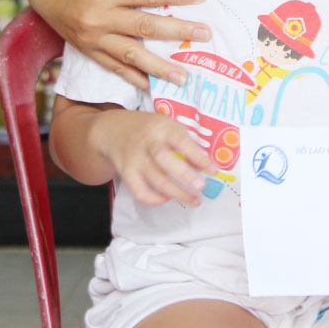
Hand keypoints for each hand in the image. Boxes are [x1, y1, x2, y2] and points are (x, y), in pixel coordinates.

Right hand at [26, 0, 210, 91]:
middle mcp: (98, 17)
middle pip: (145, 27)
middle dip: (178, 31)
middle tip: (205, 34)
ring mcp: (92, 37)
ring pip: (131, 55)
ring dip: (159, 68)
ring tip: (183, 77)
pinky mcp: (87, 50)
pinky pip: (113, 68)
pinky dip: (133, 79)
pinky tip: (152, 86)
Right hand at [91, 109, 217, 206]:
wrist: (114, 130)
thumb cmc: (150, 129)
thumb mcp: (167, 126)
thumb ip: (185, 143)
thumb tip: (207, 165)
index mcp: (161, 127)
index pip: (180, 141)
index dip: (198, 156)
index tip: (214, 170)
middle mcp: (147, 143)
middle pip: (164, 160)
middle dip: (184, 175)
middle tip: (201, 187)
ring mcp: (135, 159)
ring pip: (155, 180)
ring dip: (177, 193)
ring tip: (195, 201)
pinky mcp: (126, 173)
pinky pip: (140, 192)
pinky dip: (155, 199)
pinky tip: (168, 198)